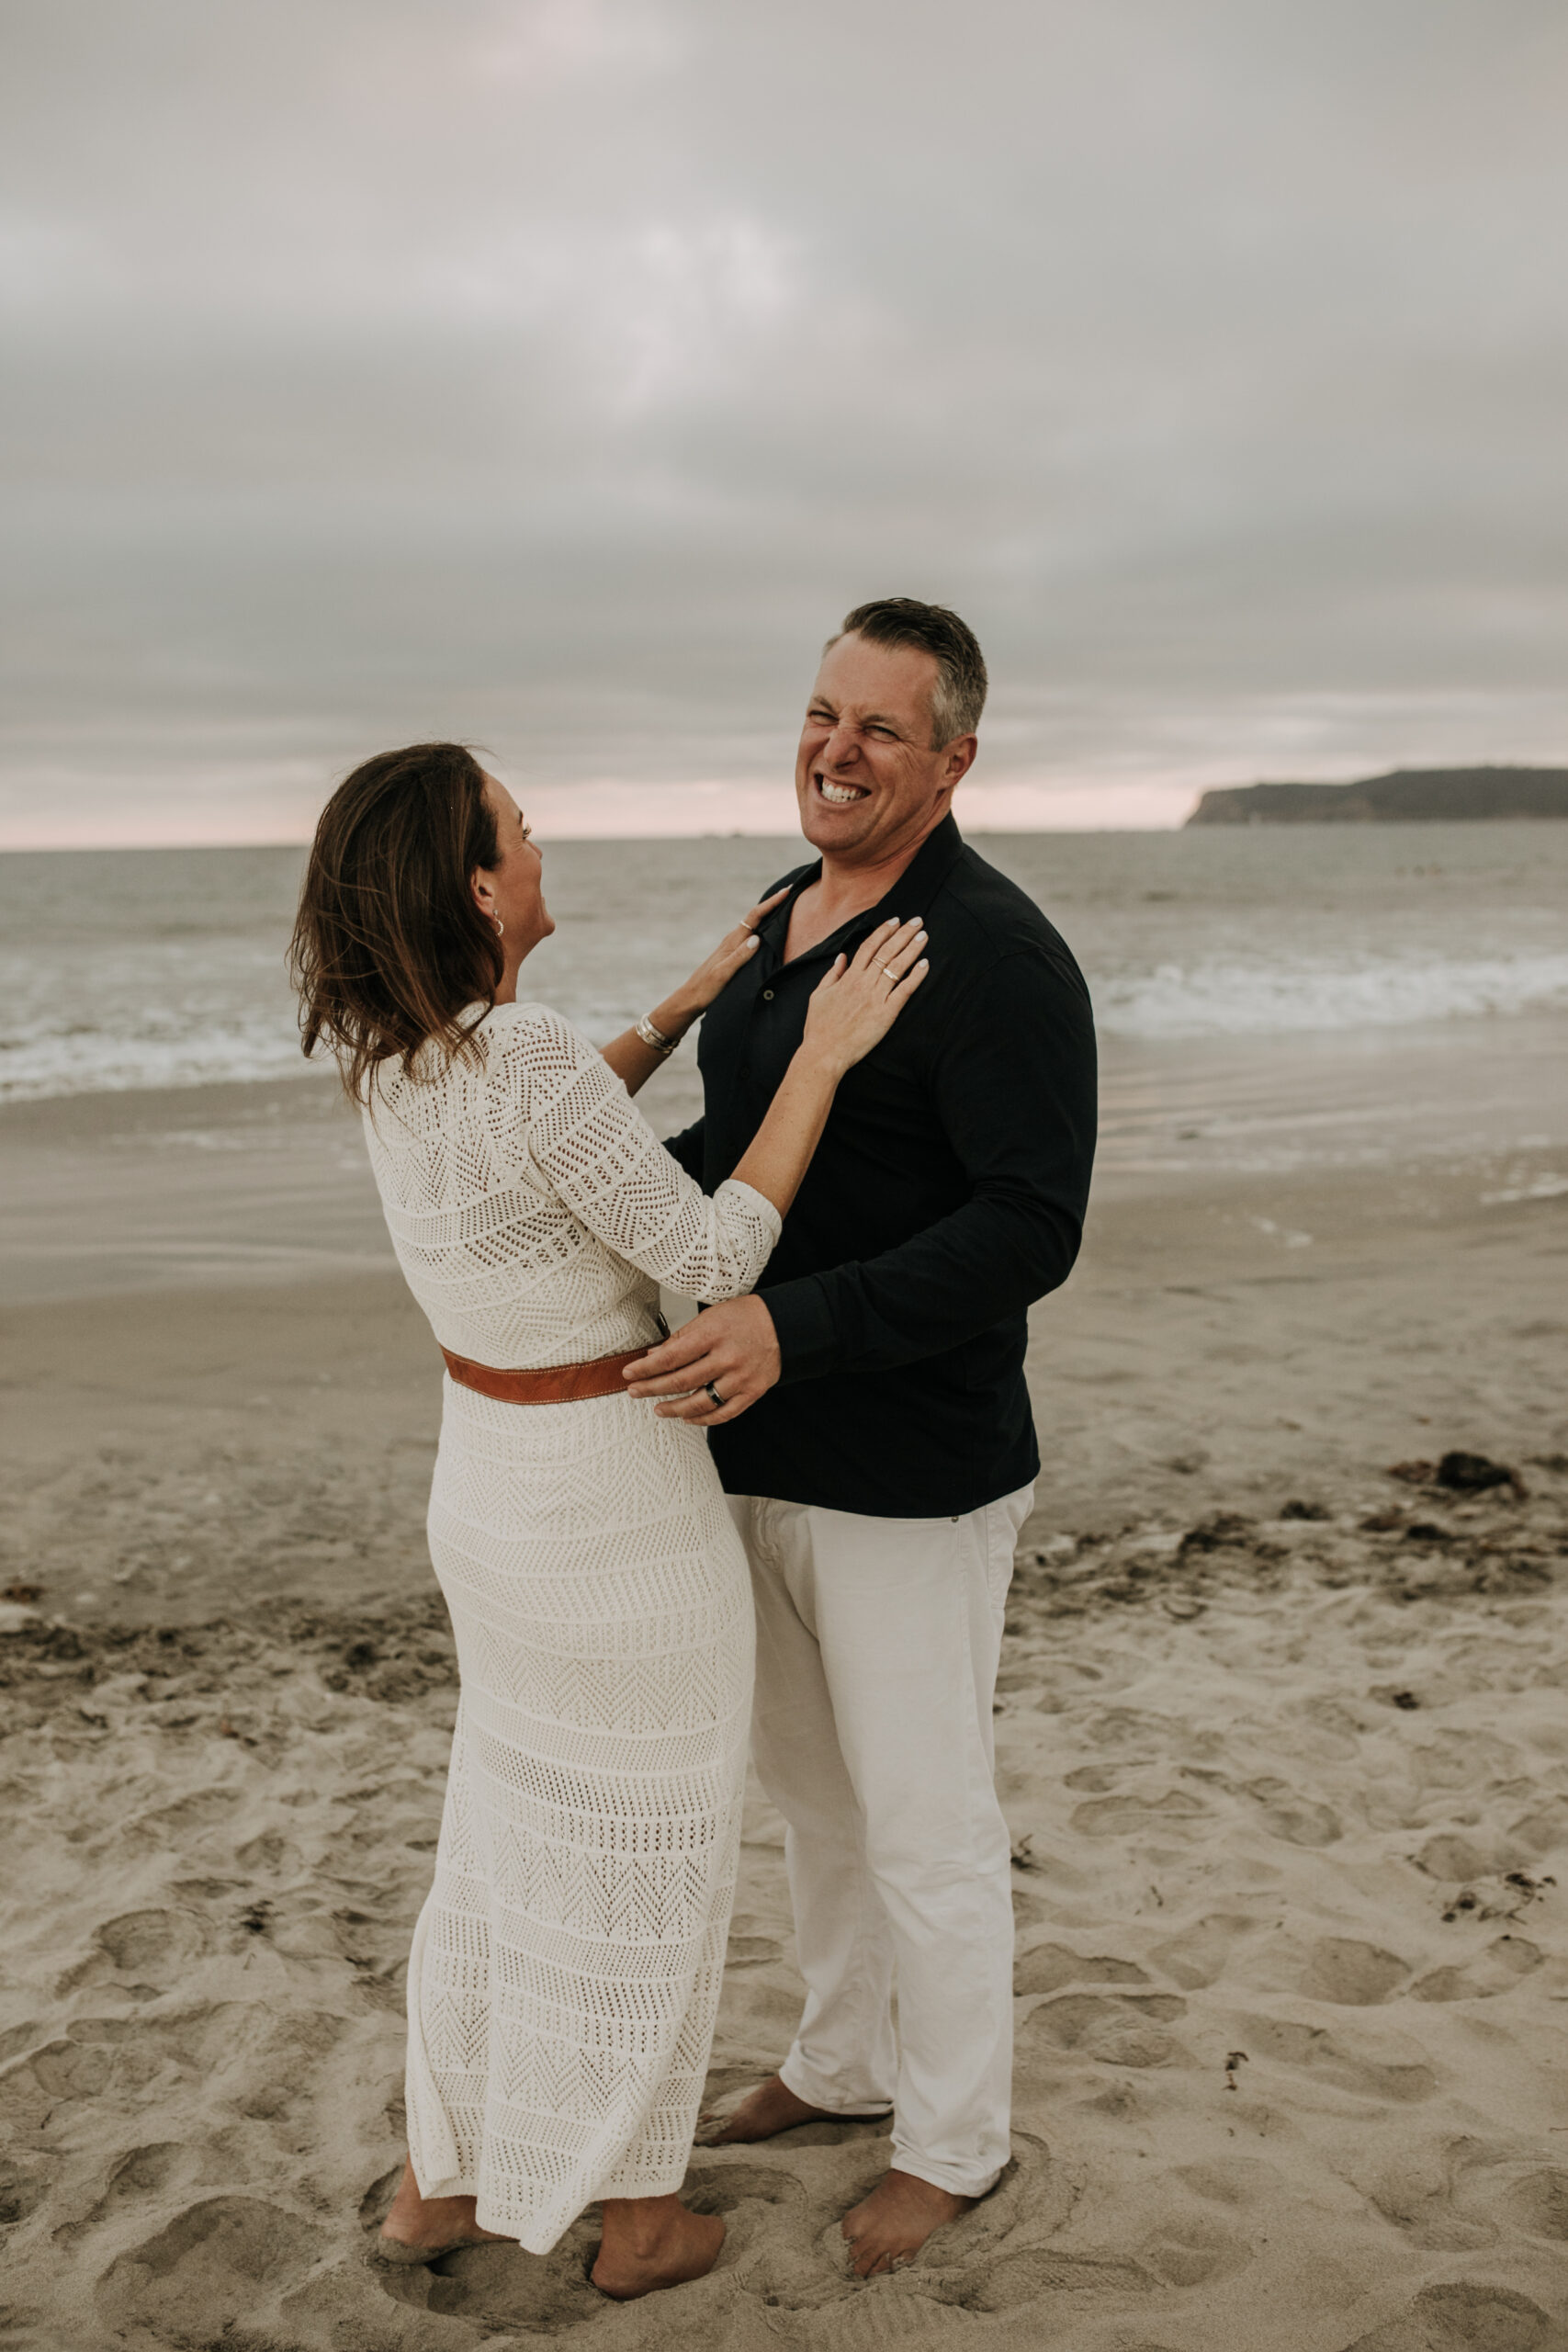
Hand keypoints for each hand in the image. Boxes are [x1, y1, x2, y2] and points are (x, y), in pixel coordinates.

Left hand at [621, 1294, 780, 1424]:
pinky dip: (703, 1419)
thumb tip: (653, 1355)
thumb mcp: (710, 1317)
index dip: (647, 1368)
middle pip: (681, 1381)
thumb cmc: (745, 1317)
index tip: (629, 1373)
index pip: (671, 1357)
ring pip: (701, 1402)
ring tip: (658, 1409)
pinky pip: (723, 1413)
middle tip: (634, 1392)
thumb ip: (681, 1337)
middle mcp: (726, 1358)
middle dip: (653, 1388)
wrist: (785, 1326)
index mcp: (713, 1335)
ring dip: (675, 1408)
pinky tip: (687, 1418)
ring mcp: (740, 1378)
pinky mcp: (752, 1392)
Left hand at [673, 888, 790, 1022]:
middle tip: (790, 893)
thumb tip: (757, 938)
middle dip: (772, 904)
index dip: (771, 903)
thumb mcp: (723, 974)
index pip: (755, 916)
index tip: (786, 892)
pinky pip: (751, 936)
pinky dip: (763, 928)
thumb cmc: (707, 988)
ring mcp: (732, 946)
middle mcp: (733, 940)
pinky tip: (768, 932)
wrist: (691, 998)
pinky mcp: (733, 954)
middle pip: (755, 916)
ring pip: (754, 925)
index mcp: (732, 941)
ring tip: (784, 907)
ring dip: (768, 915)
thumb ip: (739, 956)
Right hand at [801, 916, 927, 1075]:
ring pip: (897, 966)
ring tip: (923, 935)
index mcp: (849, 977)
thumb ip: (832, 974)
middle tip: (917, 921)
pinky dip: (915, 976)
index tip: (895, 921)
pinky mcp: (886, 1013)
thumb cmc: (819, 1027)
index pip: (869, 947)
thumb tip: (842, 957)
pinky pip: (904, 991)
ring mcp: (876, 997)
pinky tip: (925, 964)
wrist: (825, 1052)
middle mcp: (864, 983)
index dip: (884, 931)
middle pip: (887, 951)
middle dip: (903, 933)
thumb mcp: (819, 995)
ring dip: (912, 949)